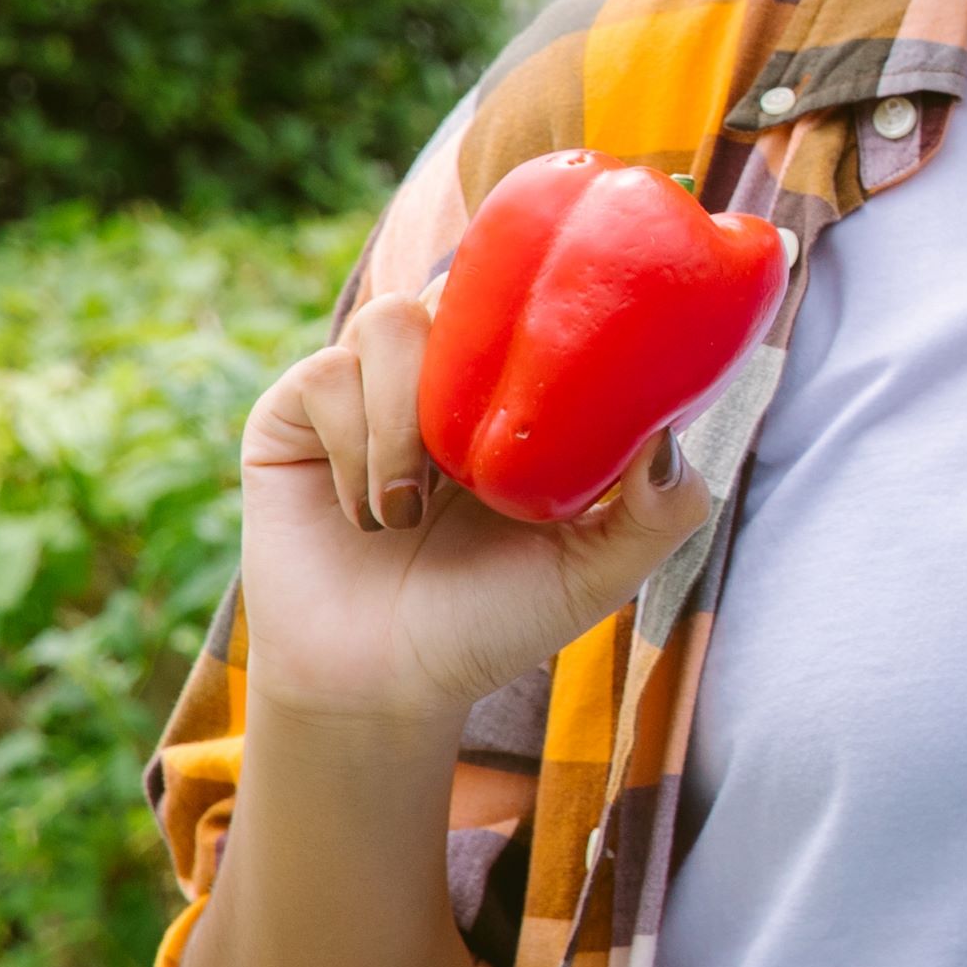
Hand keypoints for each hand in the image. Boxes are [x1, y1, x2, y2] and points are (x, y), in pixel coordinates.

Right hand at [234, 291, 715, 733]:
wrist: (385, 686)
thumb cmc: (495, 620)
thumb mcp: (601, 570)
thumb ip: (662, 510)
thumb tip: (670, 438)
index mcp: (517, 390)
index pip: (533, 292)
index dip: (553, 279)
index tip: (586, 307)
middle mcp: (443, 374)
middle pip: (462, 279)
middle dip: (479, 336)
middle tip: (486, 432)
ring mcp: (368, 385)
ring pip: (392, 320)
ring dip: (411, 415)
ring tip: (418, 507)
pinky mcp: (296, 411)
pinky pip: (328, 375)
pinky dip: (361, 448)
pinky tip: (377, 517)